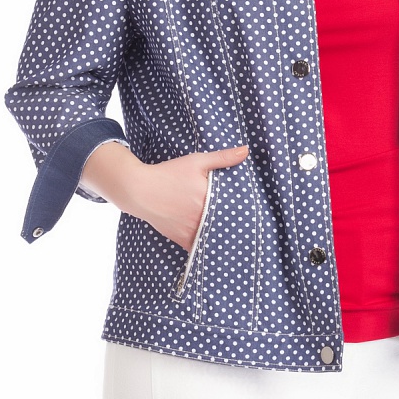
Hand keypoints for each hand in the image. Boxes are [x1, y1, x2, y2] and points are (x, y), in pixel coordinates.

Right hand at [81, 141, 250, 249]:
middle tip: (253, 230)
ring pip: (215, 239)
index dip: (247, 213)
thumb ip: (222, 158)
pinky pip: (200, 247)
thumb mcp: (196, 161)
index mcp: (208, 200)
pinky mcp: (182, 239)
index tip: (258, 216)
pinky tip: (219, 248)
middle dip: (239, 227)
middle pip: (227, 226)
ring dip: (225, 239)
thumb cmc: (168, 174)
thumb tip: (246, 151)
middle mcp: (201, 219)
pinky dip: (209, 246)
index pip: (236, 209)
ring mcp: (191, 231)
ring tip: (240, 242)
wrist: (140, 190)